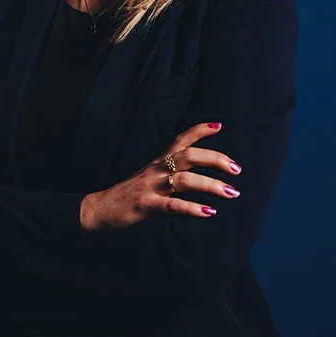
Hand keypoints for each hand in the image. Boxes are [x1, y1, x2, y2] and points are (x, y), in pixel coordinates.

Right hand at [80, 121, 241, 232]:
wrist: (97, 210)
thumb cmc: (127, 195)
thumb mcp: (148, 178)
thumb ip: (170, 174)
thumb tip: (198, 177)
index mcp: (157, 162)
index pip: (180, 139)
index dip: (199, 130)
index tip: (219, 124)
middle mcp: (156, 170)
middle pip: (189, 155)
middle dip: (215, 159)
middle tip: (237, 169)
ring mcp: (151, 187)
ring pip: (185, 179)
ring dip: (211, 184)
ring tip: (231, 192)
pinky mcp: (146, 205)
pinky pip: (172, 205)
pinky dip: (192, 208)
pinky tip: (208, 212)